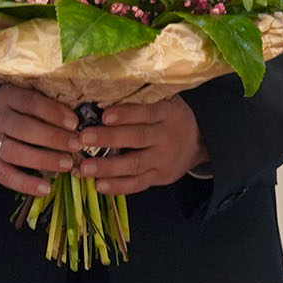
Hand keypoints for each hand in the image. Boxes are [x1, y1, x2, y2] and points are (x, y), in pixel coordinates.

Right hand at [0, 84, 78, 195]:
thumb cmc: (5, 114)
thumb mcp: (16, 102)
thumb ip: (40, 107)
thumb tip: (76, 122)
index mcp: (6, 97)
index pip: (31, 102)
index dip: (54, 113)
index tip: (74, 123)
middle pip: (25, 128)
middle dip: (54, 137)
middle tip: (76, 145)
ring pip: (16, 152)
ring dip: (44, 159)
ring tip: (67, 164)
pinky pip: (6, 175)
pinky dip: (26, 184)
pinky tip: (46, 189)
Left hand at [81, 97, 206, 194]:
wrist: (199, 142)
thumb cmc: (170, 118)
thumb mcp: (164, 102)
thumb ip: (141, 101)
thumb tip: (103, 96)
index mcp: (166, 113)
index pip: (145, 112)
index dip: (125, 114)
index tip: (104, 115)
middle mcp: (166, 137)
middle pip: (137, 138)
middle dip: (108, 139)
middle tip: (83, 139)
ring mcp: (163, 159)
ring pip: (134, 164)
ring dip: (108, 167)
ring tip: (85, 168)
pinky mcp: (159, 177)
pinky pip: (137, 184)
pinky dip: (118, 186)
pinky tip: (99, 185)